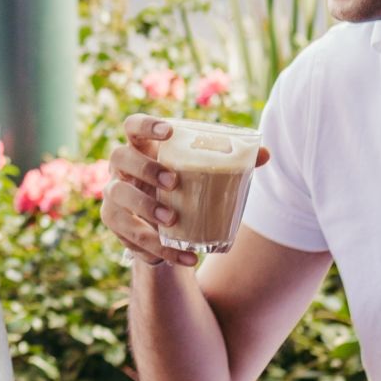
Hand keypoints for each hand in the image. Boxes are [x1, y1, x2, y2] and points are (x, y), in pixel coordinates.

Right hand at [101, 115, 268, 268]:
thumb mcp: (205, 176)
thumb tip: (265, 154)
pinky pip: (128, 235)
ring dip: (144, 208)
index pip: (133, 125)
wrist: (166, 231)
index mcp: (143, 148)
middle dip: (145, 169)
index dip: (146, 125)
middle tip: (173, 183)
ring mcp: (115, 195)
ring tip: (171, 220)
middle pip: (120, 156)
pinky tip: (180, 256)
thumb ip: (232, 164)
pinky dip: (155, 246)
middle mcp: (122, 168)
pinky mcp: (116, 224)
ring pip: (117, 195)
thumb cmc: (185, 190)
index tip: (168, 132)